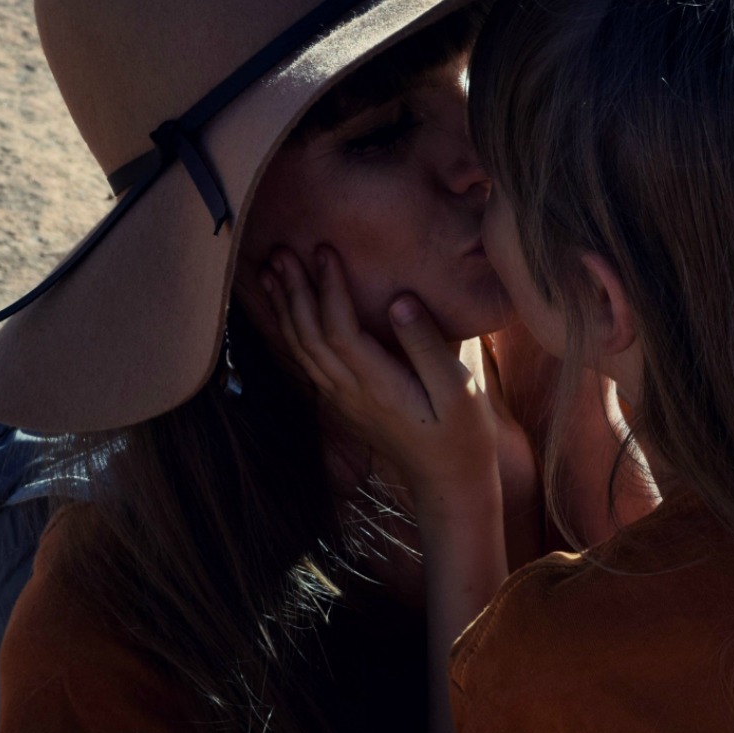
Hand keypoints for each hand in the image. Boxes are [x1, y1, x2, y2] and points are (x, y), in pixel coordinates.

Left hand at [257, 247, 498, 516]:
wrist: (446, 482)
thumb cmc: (462, 434)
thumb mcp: (460, 390)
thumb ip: (427, 345)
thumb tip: (400, 301)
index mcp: (379, 385)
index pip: (340, 329)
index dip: (328, 288)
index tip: (324, 250)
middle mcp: (349, 392)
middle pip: (309, 335)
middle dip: (293, 290)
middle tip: (281, 251)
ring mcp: (340, 399)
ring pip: (301, 348)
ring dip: (284, 308)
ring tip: (271, 272)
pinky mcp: (340, 402)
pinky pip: (306, 360)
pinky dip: (291, 329)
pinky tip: (286, 309)